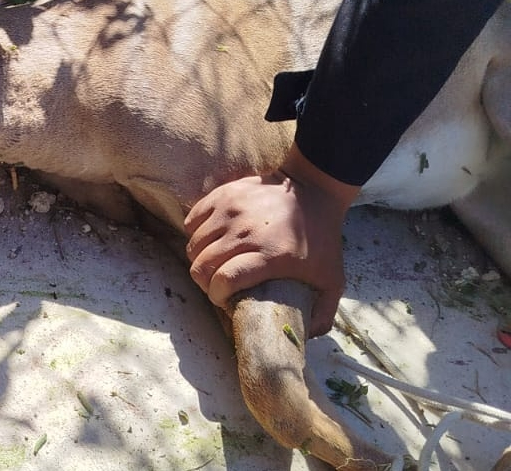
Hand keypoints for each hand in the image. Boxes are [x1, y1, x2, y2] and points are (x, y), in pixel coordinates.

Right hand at [184, 144, 360, 336]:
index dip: (216, 295)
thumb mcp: (332, 279)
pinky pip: (193, 220)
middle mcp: (246, 232)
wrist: (314, 189)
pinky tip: (210, 239)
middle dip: (204, 282)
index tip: (223, 300)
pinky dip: (195, 233)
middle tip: (215, 284)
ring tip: (213, 263)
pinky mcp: (223, 195)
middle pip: (202, 264)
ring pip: (194, 244)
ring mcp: (231, 211)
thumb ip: (322, 314)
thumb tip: (304, 338)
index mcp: (270, 256)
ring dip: (199, 258)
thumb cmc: (320, 237)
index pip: (225, 279)